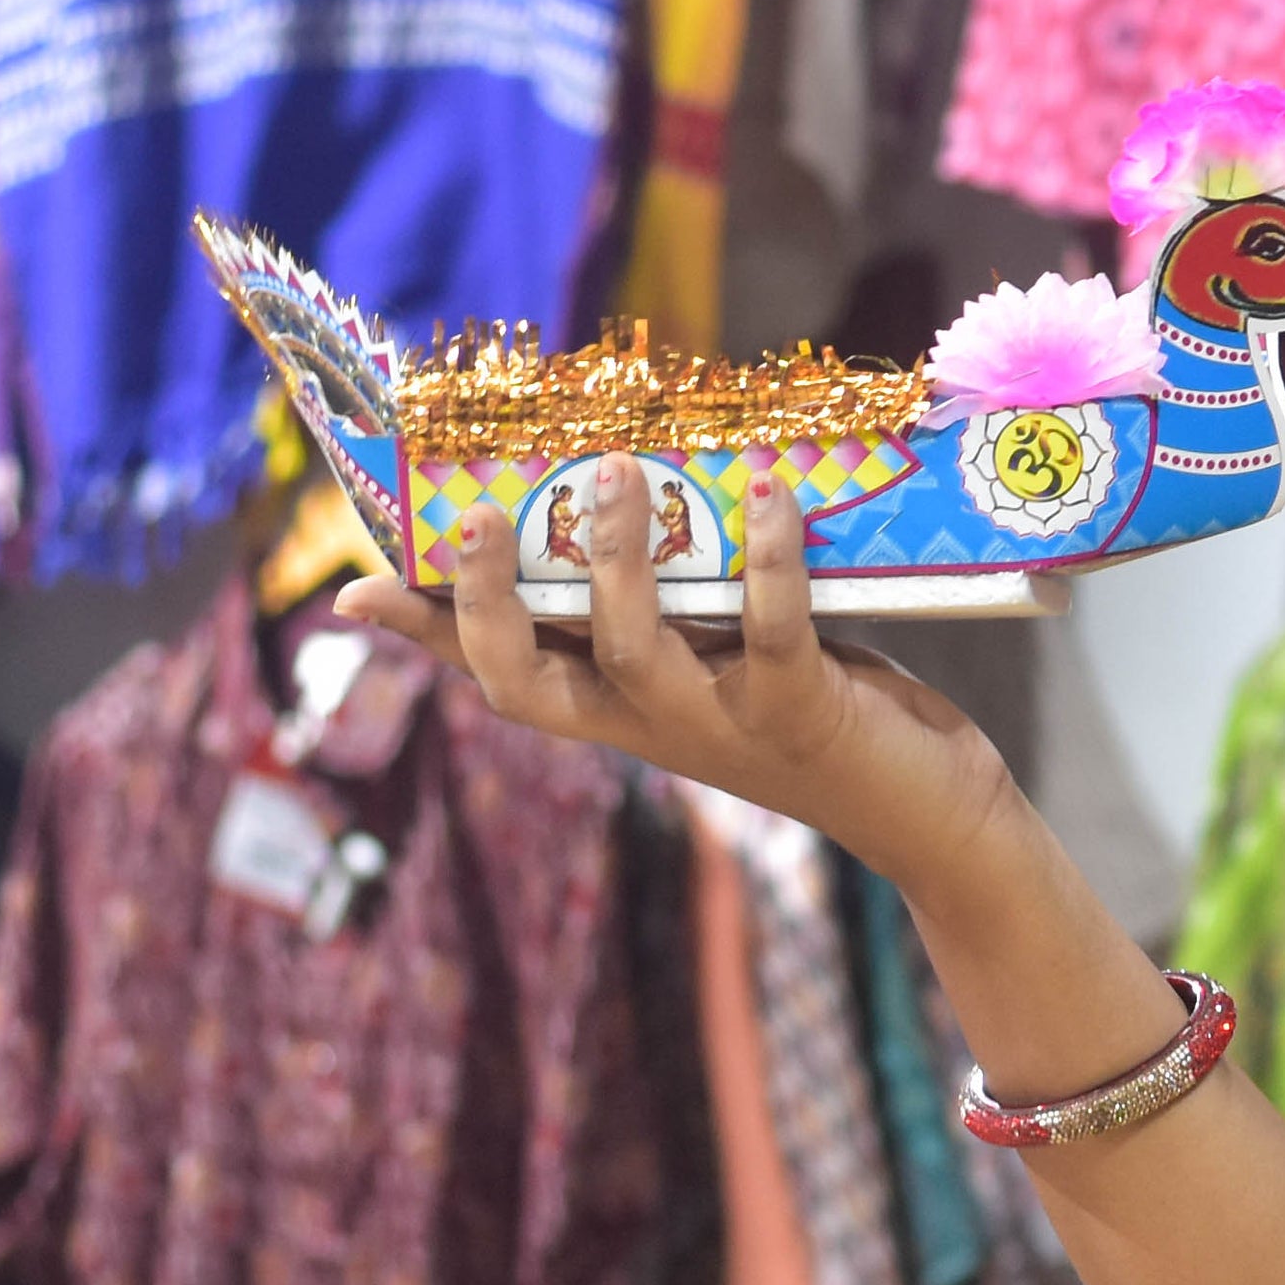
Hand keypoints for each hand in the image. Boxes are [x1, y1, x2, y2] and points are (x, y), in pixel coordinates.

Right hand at [339, 464, 1021, 897]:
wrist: (930, 814)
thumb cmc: (822, 713)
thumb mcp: (725, 656)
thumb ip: (676, 603)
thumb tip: (628, 502)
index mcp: (619, 708)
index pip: (500, 672)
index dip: (426, 634)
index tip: (354, 589)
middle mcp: (651, 724)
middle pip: (526, 679)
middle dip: (487, 601)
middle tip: (477, 514)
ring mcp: (720, 724)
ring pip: (632, 648)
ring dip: (613, 559)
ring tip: (613, 470)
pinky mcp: (802, 714)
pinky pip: (771, 629)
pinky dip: (766, 556)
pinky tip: (765, 489)